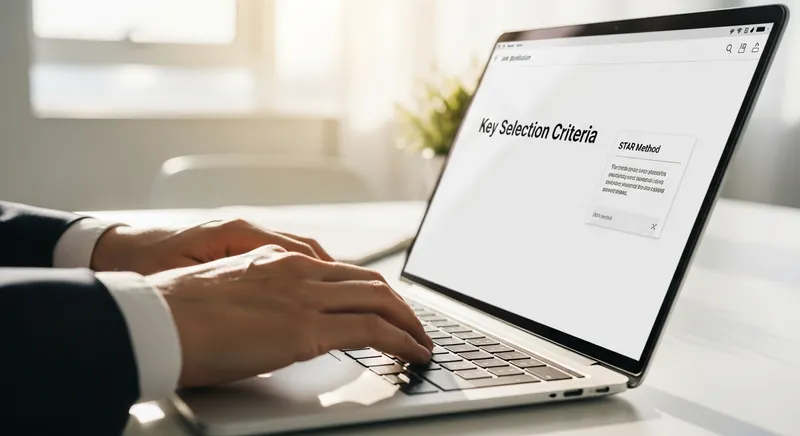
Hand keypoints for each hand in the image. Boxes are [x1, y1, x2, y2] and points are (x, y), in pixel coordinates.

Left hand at [92, 219, 333, 274]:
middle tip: (365, 296)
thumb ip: (237, 281)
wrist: (115, 251)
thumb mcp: (191, 277)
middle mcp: (246, 229)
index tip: (355, 293)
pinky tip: (310, 289)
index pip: (301, 251)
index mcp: (238, 232)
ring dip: (324, 272)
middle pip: (308, 250)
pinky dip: (303, 270)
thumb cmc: (147, 264)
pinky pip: (282, 255)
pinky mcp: (237, 244)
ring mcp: (243, 236)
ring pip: (299, 252)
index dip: (332, 274)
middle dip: (340, 274)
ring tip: (346, 295)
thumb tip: (278, 294)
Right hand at [146, 245, 432, 386]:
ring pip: (381, 300)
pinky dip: (401, 340)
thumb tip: (270, 323)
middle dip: (399, 304)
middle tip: (414, 324)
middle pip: (370, 281)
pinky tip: (412, 353)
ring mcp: (306, 296)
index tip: (384, 305)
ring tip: (422, 342)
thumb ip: (259, 301)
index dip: (370, 288)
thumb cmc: (177, 313)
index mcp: (279, 260)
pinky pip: (373, 329)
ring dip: (409, 322)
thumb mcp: (227, 295)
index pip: (341, 271)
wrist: (156, 320)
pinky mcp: (307, 328)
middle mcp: (299, 270)